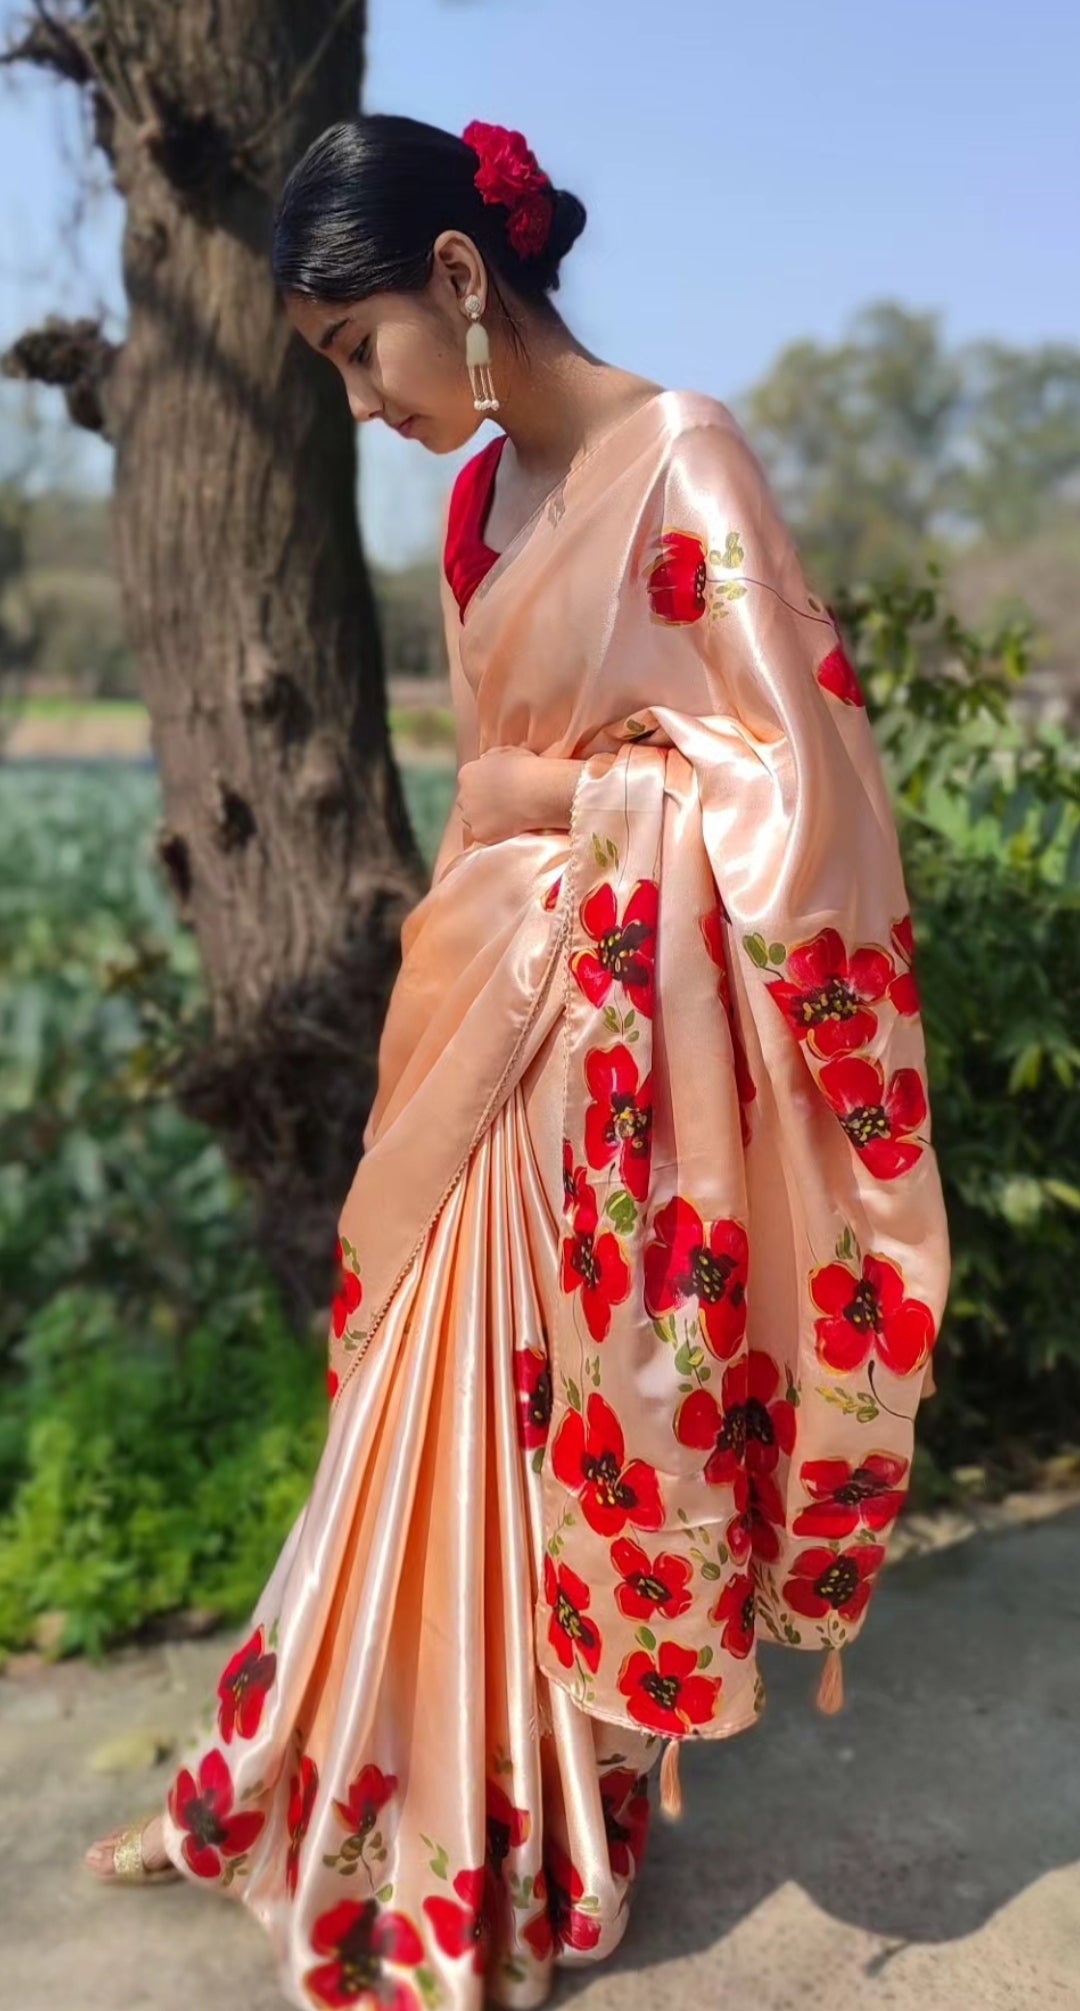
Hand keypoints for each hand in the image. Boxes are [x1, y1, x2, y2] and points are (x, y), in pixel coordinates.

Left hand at [455, 746, 578, 845]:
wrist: (537, 792)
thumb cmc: (527, 770)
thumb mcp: (508, 753)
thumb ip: (492, 757)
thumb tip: (484, 760)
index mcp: (467, 773)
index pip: (468, 783)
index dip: (482, 789)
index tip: (497, 793)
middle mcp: (463, 794)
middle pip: (466, 803)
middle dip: (479, 805)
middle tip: (501, 808)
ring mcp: (470, 816)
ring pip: (472, 821)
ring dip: (485, 821)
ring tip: (507, 820)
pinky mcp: (479, 833)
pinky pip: (484, 836)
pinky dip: (494, 835)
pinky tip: (509, 830)